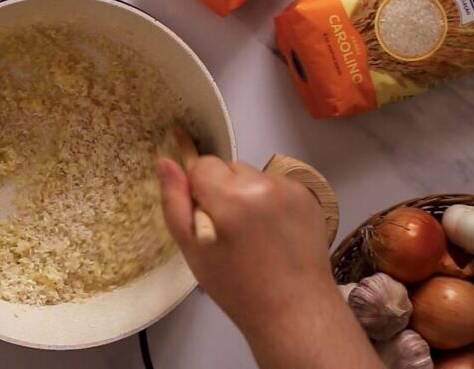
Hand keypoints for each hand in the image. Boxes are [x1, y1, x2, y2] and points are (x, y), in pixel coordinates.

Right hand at [155, 156, 379, 368]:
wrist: (294, 310)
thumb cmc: (237, 287)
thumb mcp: (192, 249)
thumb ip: (175, 202)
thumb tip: (164, 162)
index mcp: (231, 196)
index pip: (202, 165)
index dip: (199, 191)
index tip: (208, 220)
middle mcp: (263, 184)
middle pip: (229, 168)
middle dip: (224, 191)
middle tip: (231, 231)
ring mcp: (290, 189)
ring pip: (254, 177)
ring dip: (248, 196)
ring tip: (254, 234)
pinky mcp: (309, 198)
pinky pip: (277, 187)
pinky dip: (271, 202)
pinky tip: (274, 233)